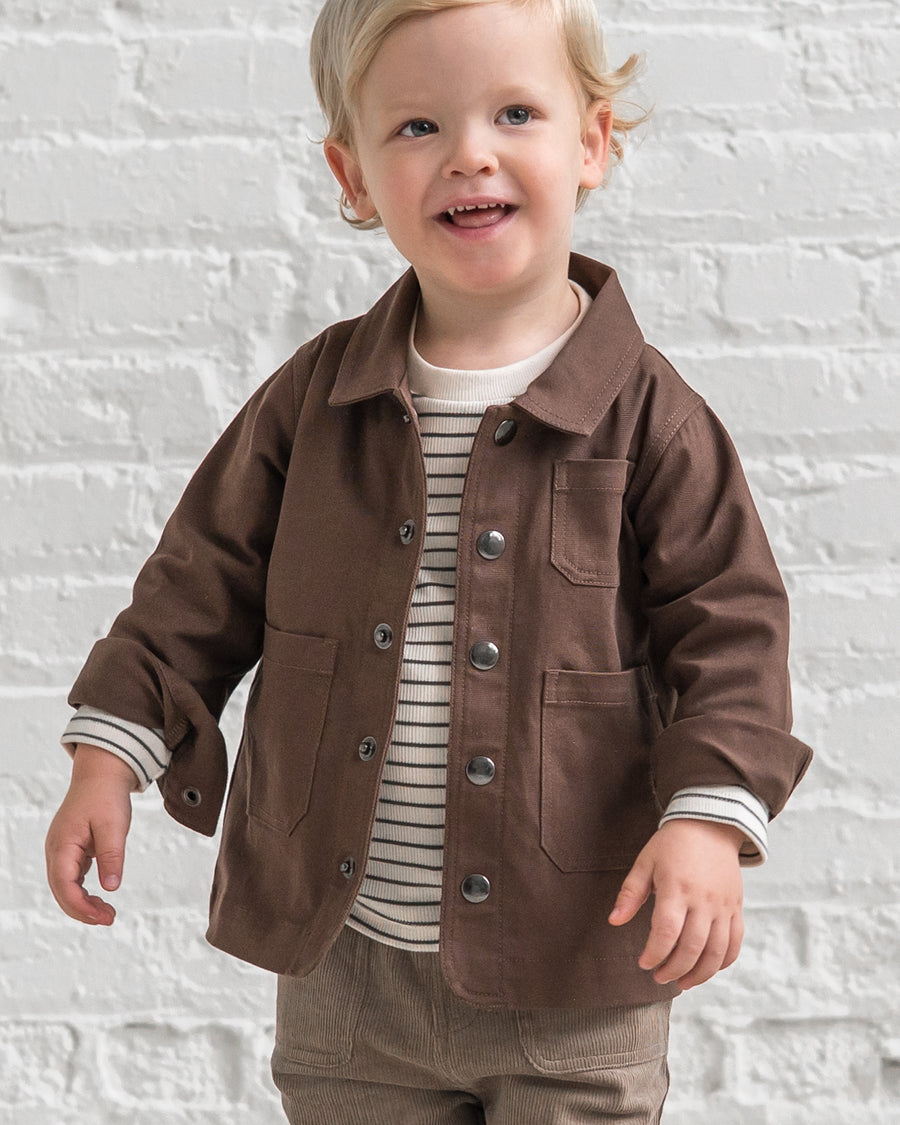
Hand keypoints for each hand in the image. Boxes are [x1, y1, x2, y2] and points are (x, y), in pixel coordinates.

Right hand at [45, 744, 137, 925]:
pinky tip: (99, 898)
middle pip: (61, 891)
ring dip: (82, 903)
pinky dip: (83, 891)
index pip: (64, 885)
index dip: (81, 906)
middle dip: (82, 910)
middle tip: (109, 919)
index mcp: (62, 844)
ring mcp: (62, 850)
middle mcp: (57, 850)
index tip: (103, 916)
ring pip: (65, 886)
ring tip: (107, 913)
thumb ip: (111, 856)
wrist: (102, 773)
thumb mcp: (114, 825)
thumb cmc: (106, 796)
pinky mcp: (71, 849)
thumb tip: (111, 888)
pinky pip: (72, 877)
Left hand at [608, 819, 744, 989]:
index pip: (666, 932)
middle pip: (692, 948)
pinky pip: (735, 943)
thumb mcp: (645, 862)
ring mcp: (723, 906)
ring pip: (716, 952)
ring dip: (699, 974)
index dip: (654, 953)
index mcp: (676, 888)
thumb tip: (614, 921)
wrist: (710, 824)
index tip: (644, 963)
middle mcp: (703, 900)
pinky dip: (723, 962)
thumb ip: (630, 893)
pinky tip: (707, 969)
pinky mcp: (736, 907)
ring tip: (682, 983)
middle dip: (674, 970)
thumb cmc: (672, 844)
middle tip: (659, 978)